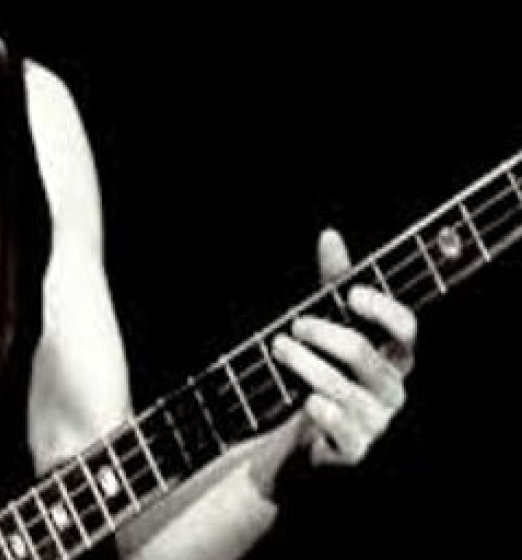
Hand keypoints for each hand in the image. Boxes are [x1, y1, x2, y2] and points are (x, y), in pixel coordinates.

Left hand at [272, 228, 416, 465]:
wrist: (305, 437)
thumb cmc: (323, 371)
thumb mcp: (326, 326)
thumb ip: (331, 284)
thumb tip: (330, 235)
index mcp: (393, 356)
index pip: (406, 329)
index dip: (383, 309)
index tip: (350, 293)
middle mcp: (392, 389)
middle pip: (364, 355)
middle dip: (324, 333)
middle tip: (294, 324)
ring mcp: (375, 422)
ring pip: (344, 388)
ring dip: (306, 364)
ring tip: (278, 348)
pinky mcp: (354, 450)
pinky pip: (344, 429)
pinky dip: (324, 411)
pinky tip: (307, 400)